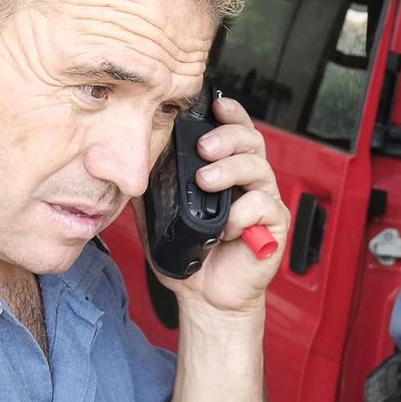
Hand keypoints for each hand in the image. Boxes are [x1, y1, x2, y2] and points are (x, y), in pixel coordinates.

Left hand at [156, 96, 290, 317]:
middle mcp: (249, 183)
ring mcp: (263, 203)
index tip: (215, 105)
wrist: (206, 297)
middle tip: (204, 147)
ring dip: (231, 169)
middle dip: (228, 137)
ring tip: (206, 181)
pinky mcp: (273, 227)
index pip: (234, 132)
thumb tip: (127, 166)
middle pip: (251, 141)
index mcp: (227, 172)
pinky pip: (264, 207)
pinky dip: (243, 213)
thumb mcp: (160, 217)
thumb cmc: (192, 257)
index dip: (230, 114)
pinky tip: (227, 228)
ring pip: (259, 168)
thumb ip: (152, 189)